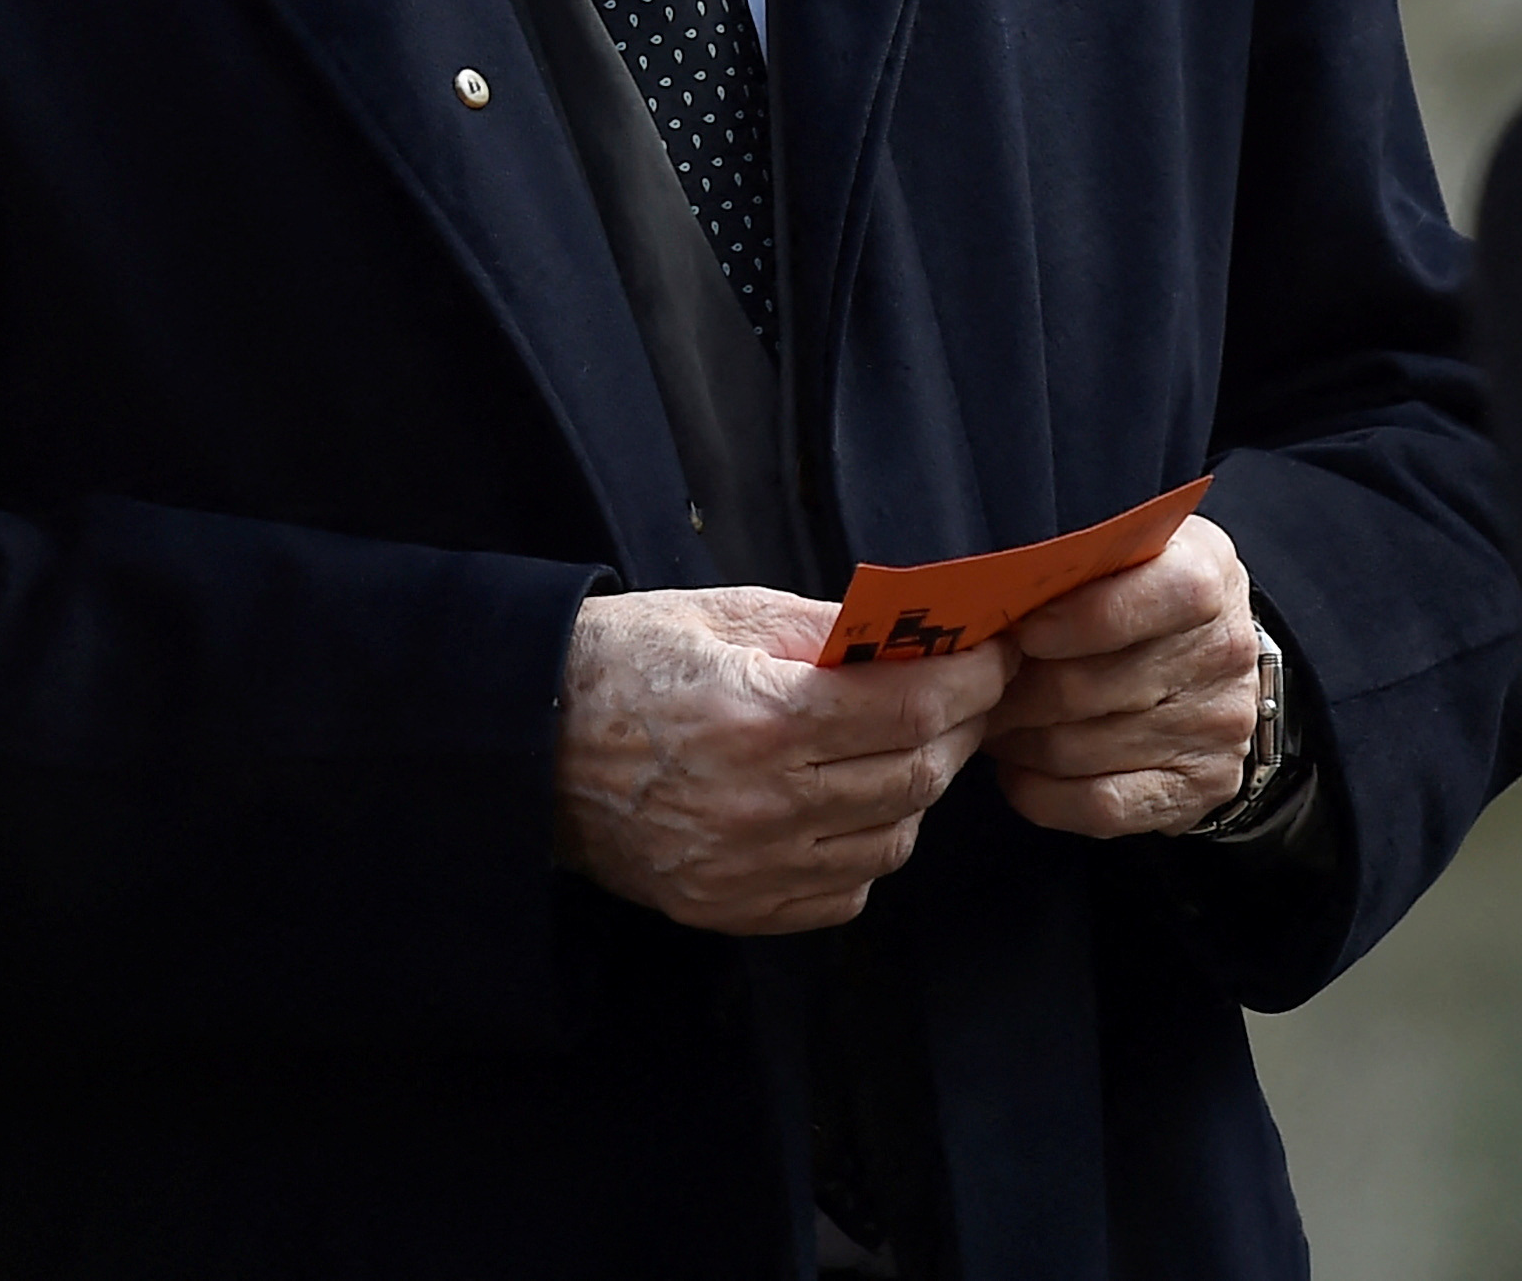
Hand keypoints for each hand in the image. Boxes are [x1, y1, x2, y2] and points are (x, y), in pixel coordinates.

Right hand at [553, 586, 1012, 933]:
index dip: (970, 682)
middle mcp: (761, 805)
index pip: (908, 708)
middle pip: (913, 778)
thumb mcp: (720, 613)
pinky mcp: (731, 908)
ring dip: (916, 791)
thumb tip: (918, 635)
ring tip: (909, 746)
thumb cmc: (623, 662)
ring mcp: (747, 869)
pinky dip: (866, 848)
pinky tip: (851, 803)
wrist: (526, 743)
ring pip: (890, 841)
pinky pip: (844, 892)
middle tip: (971, 698)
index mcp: (759, 717)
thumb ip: (825, 629)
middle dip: (959, 731)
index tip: (995, 659)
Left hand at [982, 515, 1262, 837]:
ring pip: (1078, 748)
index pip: (1156, 596)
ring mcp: (1217, 725)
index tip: (1022, 630)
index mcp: (1206, 572)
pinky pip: (1101, 805)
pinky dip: (1042, 793)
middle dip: (1011, 690)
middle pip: (1086, 685)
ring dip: (1017, 739)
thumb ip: (1072, 558)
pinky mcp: (1202, 786)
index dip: (1079, 619)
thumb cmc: (1139, 592)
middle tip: (971, 686)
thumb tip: (987, 595)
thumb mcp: (1122, 551)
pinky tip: (1017, 771)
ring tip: (991, 720)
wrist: (1211, 656)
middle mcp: (1222, 651)